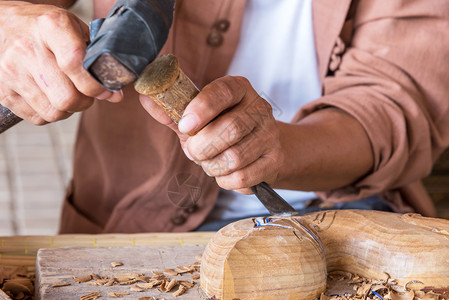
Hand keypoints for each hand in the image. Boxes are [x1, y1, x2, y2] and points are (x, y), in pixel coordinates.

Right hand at [0, 2, 121, 124]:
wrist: (3, 25)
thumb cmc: (46, 30)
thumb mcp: (75, 29)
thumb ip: (97, 60)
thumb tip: (115, 95)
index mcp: (50, 26)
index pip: (74, 63)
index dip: (95, 84)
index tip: (105, 90)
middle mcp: (27, 48)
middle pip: (67, 97)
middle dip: (85, 101)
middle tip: (87, 93)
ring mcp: (11, 71)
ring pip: (54, 112)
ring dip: (69, 109)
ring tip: (68, 92)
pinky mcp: (3, 91)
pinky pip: (38, 118)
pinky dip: (51, 113)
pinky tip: (50, 96)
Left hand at [140, 75, 284, 193]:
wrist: (263, 148)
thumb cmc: (223, 129)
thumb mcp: (199, 117)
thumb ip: (174, 112)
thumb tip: (146, 99)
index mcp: (239, 88)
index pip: (222, 92)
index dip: (201, 109)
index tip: (185, 126)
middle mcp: (259, 108)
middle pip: (230, 129)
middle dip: (202, 147)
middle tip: (193, 152)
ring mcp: (270, 134)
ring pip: (235, 158)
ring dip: (212, 166)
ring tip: (209, 162)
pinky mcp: (273, 160)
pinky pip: (242, 177)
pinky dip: (224, 180)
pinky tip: (223, 173)